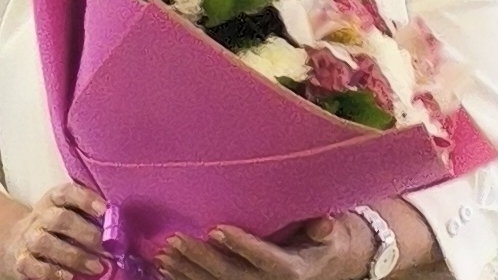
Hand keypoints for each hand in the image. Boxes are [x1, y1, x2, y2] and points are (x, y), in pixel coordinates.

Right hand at [8, 182, 111, 279]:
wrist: (16, 245)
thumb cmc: (55, 231)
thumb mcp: (68, 216)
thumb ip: (89, 219)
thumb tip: (118, 232)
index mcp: (53, 201)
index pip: (66, 192)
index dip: (85, 199)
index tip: (105, 210)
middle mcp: (39, 217)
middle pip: (59, 219)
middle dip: (86, 233)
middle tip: (107, 249)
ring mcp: (28, 239)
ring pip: (46, 242)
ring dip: (74, 256)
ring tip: (96, 267)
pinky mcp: (21, 262)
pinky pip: (34, 266)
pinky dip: (52, 272)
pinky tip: (70, 277)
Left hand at [159, 218, 363, 279]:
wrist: (326, 269)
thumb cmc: (326, 245)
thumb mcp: (333, 236)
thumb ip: (324, 229)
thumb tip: (324, 223)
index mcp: (291, 270)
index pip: (263, 257)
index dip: (240, 244)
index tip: (216, 228)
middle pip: (230, 275)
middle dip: (201, 258)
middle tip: (176, 239)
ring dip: (187, 270)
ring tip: (164, 254)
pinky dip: (186, 279)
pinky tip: (166, 269)